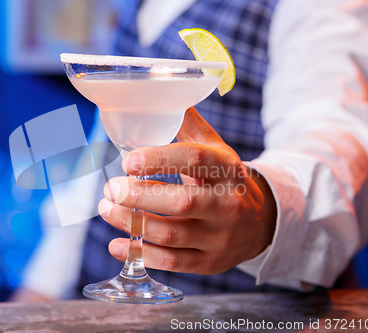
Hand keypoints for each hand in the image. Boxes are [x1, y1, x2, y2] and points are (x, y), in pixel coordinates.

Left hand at [98, 107, 276, 274]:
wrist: (261, 223)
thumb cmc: (226, 181)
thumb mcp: (217, 150)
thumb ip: (190, 126)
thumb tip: (165, 89)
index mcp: (226, 169)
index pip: (196, 160)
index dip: (160, 159)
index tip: (127, 161)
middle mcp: (226, 204)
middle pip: (182, 201)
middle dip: (139, 196)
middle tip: (111, 188)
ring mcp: (218, 236)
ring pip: (171, 233)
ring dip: (131, 223)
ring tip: (106, 209)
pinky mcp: (209, 262)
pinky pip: (171, 262)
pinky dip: (140, 254)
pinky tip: (116, 244)